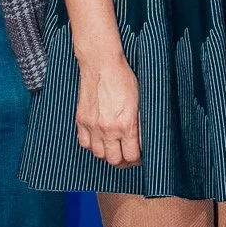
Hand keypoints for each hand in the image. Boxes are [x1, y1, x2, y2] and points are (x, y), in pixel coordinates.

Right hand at [76, 55, 140, 169]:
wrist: (102, 65)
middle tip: (128, 156)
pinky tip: (100, 140)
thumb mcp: (140, 102)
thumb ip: (141, 125)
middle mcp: (108, 129)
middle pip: (115, 160)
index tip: (140, 156)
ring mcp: (92, 126)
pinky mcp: (81, 120)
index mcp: (126, 125)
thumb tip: (144, 142)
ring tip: (115, 148)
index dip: (138, 160)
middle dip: (124, 161)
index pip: (132, 156)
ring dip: (108, 154)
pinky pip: (85, 144)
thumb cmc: (123, 80)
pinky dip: (93, 146)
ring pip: (99, 155)